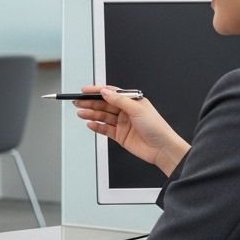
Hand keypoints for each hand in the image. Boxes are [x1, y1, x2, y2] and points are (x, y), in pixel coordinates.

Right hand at [74, 86, 189, 176]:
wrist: (162, 148)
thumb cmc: (157, 127)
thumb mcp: (137, 109)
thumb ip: (119, 100)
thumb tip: (105, 92)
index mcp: (131, 101)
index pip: (111, 93)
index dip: (97, 91)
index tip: (85, 91)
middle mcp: (126, 111)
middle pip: (104, 104)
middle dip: (90, 103)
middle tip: (77, 102)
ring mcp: (122, 123)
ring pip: (103, 116)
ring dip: (91, 114)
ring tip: (80, 113)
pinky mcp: (120, 135)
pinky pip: (105, 129)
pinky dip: (97, 126)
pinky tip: (90, 124)